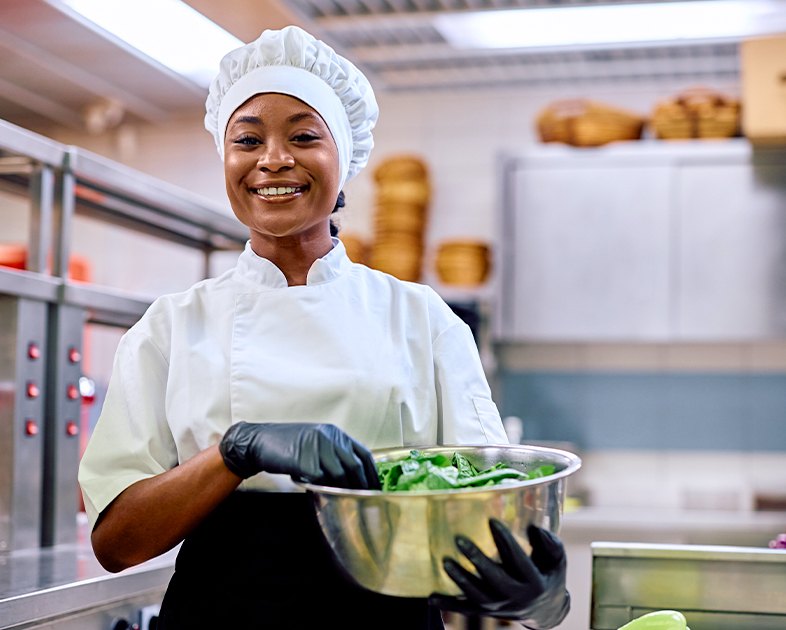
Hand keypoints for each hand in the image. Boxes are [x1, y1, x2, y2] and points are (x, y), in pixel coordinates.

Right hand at [218, 422, 380, 489]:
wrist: (259, 441)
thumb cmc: (287, 444)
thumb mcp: (316, 441)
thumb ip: (334, 453)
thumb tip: (352, 476)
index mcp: (335, 433)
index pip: (363, 453)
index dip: (372, 474)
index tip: (376, 489)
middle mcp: (329, 437)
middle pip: (354, 466)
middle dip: (361, 486)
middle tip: (363, 501)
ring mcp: (316, 447)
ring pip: (339, 475)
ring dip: (342, 491)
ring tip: (342, 501)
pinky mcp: (304, 460)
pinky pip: (320, 480)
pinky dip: (323, 490)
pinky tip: (321, 495)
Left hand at [429, 520, 569, 628]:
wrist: (546, 611)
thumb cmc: (549, 575)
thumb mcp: (557, 561)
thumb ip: (550, 544)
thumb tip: (534, 527)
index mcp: (534, 583)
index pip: (519, 560)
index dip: (506, 541)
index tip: (492, 522)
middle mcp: (516, 598)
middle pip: (495, 580)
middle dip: (477, 560)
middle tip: (459, 539)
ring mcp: (500, 608)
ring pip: (478, 596)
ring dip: (460, 580)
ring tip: (445, 562)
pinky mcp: (488, 613)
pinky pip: (466, 610)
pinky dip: (449, 605)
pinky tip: (431, 597)